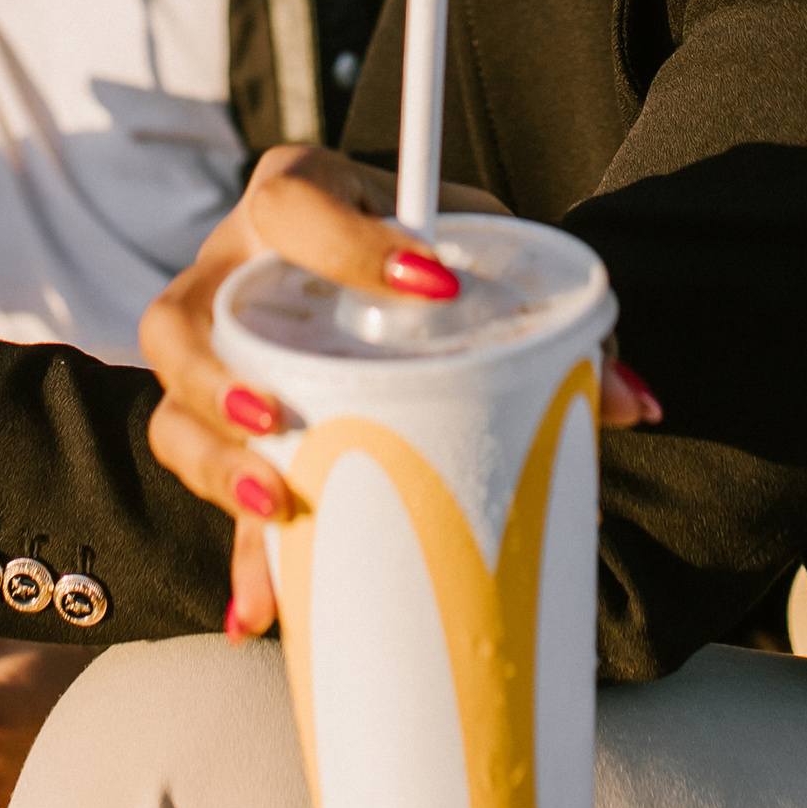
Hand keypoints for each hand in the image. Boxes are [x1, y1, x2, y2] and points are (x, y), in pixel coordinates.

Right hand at [138, 147, 659, 640]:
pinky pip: (207, 486)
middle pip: (180, 315)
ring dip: (209, 460)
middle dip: (218, 379)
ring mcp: (212, 347)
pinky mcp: (222, 424)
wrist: (399, 278)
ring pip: (171, 403)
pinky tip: (260, 608)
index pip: (292, 199)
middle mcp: (231, 267)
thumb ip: (550, 321)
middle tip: (282, 421)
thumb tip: (635, 403)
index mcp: (297, 200)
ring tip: (271, 503)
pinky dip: (240, 557)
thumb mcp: (482, 264)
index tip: (432, 284)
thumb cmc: (430, 260)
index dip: (344, 239)